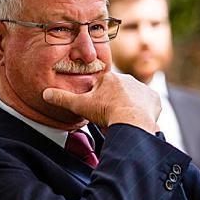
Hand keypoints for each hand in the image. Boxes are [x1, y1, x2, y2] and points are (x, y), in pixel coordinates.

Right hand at [42, 71, 160, 132]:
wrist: (132, 121)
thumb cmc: (106, 112)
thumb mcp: (80, 105)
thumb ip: (62, 98)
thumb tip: (46, 93)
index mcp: (109, 78)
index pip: (101, 87)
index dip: (98, 99)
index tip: (98, 109)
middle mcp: (127, 79)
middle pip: (117, 92)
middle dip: (113, 103)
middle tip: (110, 117)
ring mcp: (142, 88)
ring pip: (133, 98)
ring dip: (128, 107)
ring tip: (122, 121)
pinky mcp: (154, 99)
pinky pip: (148, 105)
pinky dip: (143, 112)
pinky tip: (136, 120)